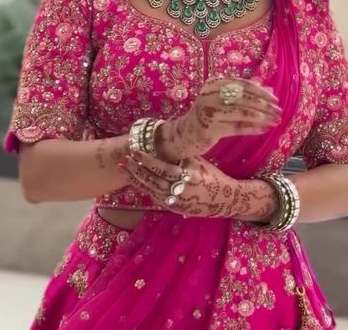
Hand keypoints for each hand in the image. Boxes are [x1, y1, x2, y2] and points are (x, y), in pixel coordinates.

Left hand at [118, 151, 276, 220]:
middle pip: (152, 181)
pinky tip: (135, 180)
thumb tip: (162, 141)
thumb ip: (180, 156)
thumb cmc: (211, 175)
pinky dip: (144, 188)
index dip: (147, 160)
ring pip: (151, 190)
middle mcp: (180, 191)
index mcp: (187, 177)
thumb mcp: (198, 162)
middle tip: (122, 160)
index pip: (162, 168)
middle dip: (136, 170)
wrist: (224, 199)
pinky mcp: (174, 207)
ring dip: (136, 179)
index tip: (134, 151)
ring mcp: (176, 202)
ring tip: (123, 169)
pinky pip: (155, 197)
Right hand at [155, 77, 281, 162]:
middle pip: (243, 98)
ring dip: (261, 117)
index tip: (274, 99)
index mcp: (213, 84)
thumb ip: (243, 94)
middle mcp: (209, 95)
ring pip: (241, 112)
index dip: (259, 91)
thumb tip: (268, 90)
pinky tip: (263, 130)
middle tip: (278, 111)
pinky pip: (236, 127)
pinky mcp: (209, 128)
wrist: (184, 134)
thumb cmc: (207, 115)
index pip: (241, 84)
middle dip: (264, 105)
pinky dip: (251, 128)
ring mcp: (208, 111)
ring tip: (275, 121)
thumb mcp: (223, 101)